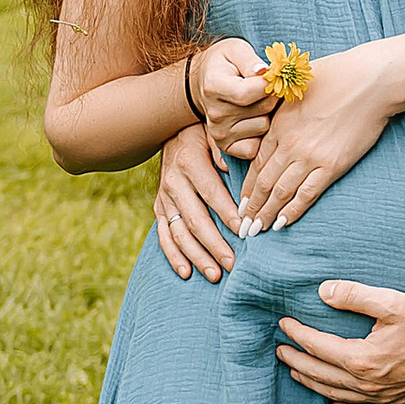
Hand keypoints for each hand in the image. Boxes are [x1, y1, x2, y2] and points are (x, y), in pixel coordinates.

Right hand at [152, 118, 238, 283]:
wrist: (169, 128)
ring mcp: (164, 198)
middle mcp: (173, 182)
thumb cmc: (203, 134)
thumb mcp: (215, 133)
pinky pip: (163, 235)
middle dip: (215, 244)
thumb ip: (227, 150)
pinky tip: (186, 273)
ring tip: (215, 275)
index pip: (211, 193)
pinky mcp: (159, 208)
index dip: (227, 214)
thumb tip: (237, 166)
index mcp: (190, 163)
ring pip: (179, 232)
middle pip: (195, 219)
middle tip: (233, 264)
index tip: (245, 231)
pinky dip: (173, 256)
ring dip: (196, 256)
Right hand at [192, 37, 275, 155]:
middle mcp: (215, 113)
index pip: (249, 92)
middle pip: (262, 109)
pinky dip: (260, 135)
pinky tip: (255, 119)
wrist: (203, 84)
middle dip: (272, 96)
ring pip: (264, 127)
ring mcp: (219, 132)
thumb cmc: (224, 64)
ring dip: (268, 114)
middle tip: (267, 87)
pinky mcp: (225, 146)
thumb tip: (264, 71)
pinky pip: (255, 147)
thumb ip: (250, 59)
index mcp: (214, 87)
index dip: (269, 84)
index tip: (274, 75)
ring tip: (258, 102)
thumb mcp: (235, 49)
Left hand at [231, 45, 394, 235]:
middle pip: (263, 182)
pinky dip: (293, 211)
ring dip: (266, 214)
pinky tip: (283, 223)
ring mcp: (310, 156)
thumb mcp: (297, 90)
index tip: (241, 202)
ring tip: (257, 231)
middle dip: (251, 207)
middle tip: (242, 226)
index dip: (247, 186)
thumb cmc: (336, 77)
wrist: (369, 81)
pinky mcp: (332, 165)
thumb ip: (282, 111)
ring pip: (280, 193)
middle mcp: (289, 144)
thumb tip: (273, 120)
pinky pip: (307, 194)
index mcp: (278, 125)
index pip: (256, 163)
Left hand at [275, 282, 404, 403]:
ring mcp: (384, 399)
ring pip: (337, 395)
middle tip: (279, 351)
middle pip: (321, 374)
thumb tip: (323, 292)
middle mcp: (369, 384)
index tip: (283, 324)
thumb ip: (355, 296)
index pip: (318, 346)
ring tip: (296, 372)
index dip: (297, 334)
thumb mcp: (393, 302)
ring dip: (313, 383)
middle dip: (296, 361)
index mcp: (362, 359)